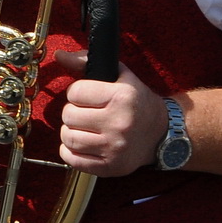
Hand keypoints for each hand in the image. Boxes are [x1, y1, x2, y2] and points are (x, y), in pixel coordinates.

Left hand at [55, 50, 166, 175]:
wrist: (162, 134)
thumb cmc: (137, 103)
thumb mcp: (120, 77)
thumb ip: (86, 62)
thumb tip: (59, 55)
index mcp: (122, 97)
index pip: (75, 92)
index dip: (78, 93)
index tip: (88, 97)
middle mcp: (119, 123)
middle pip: (69, 115)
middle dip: (73, 112)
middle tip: (86, 113)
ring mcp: (114, 148)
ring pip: (68, 137)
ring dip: (71, 131)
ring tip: (84, 128)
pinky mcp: (109, 167)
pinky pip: (72, 159)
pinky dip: (71, 151)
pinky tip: (83, 144)